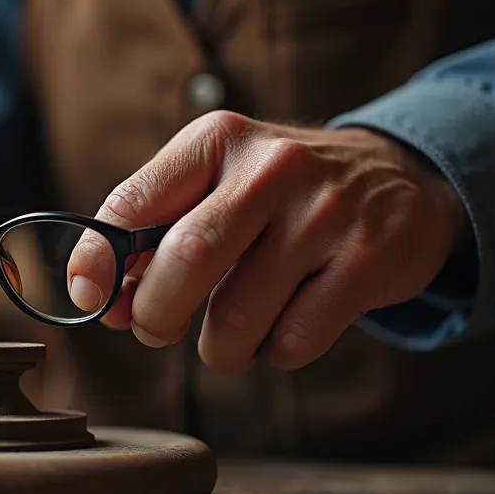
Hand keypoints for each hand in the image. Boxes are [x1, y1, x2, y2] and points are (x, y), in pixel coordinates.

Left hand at [67, 111, 467, 371]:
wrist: (403, 180)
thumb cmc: (281, 196)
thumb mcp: (219, 184)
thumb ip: (156, 232)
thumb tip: (101, 298)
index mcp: (217, 140)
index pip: (134, 202)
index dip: (98, 260)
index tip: (91, 298)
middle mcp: (272, 167)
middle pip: (186, 259)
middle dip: (155, 315)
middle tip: (156, 331)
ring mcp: (326, 213)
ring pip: (238, 315)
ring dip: (218, 349)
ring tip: (227, 340)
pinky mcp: (369, 261)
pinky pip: (294, 339)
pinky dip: (273, 353)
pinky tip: (282, 330)